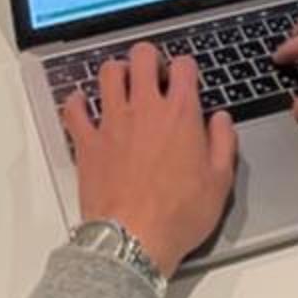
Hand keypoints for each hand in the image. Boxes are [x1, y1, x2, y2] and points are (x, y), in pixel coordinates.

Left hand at [59, 43, 236, 277]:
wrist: (134, 240)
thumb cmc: (177, 215)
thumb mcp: (220, 181)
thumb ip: (223, 142)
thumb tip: (221, 120)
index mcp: (180, 114)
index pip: (184, 67)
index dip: (186, 68)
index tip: (186, 78)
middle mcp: (144, 109)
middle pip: (142, 57)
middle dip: (149, 57)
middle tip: (153, 72)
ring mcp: (112, 123)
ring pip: (108, 73)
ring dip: (116, 71)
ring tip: (122, 82)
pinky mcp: (87, 142)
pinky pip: (74, 109)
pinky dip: (77, 102)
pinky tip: (82, 104)